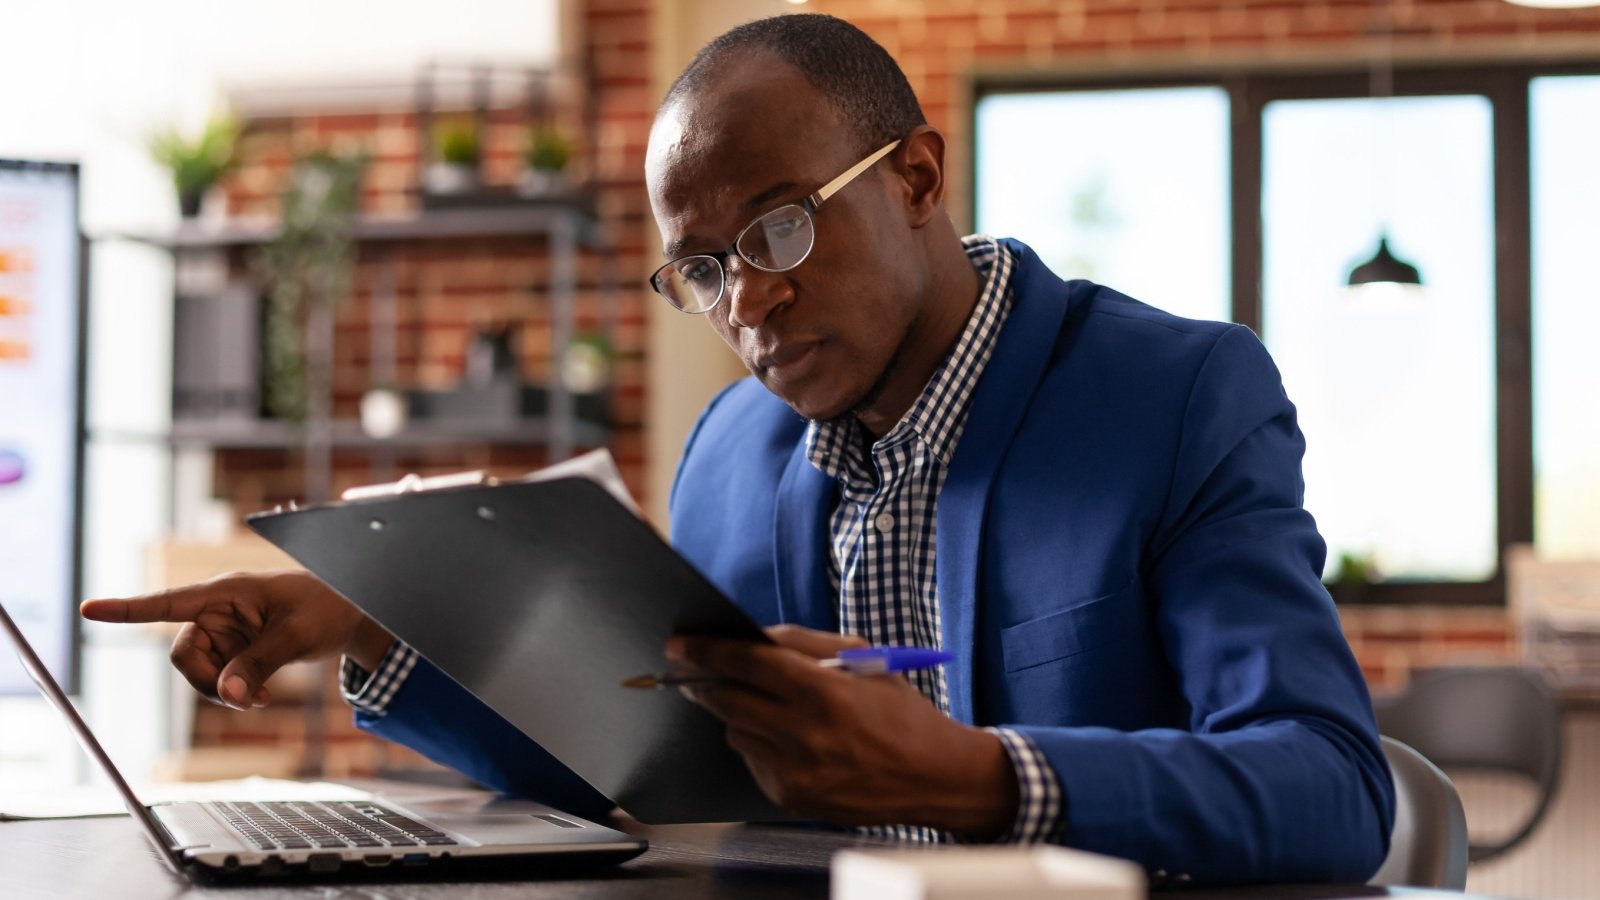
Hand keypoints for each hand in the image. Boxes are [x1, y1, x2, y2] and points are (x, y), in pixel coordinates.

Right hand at [80, 570, 392, 709]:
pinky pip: (216, 678)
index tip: (90, 608)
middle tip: (244, 699)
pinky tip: (259, 696)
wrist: (351, 614)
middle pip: (183, 655)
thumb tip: (228, 694)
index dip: (128, 609)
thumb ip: (259, 663)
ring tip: (260, 698)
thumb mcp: (296, 635)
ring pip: (198, 672)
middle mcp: (217, 610)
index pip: (168, 601)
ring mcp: (224, 631)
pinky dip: (233, 692)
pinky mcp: (233, 648)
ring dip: (223, 691)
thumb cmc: (326, 607)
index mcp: (226, 592)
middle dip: (207, 682)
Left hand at [669, 625, 1018, 836]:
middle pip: (728, 700)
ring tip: (766, 706)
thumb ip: (806, 643)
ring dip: (738, 712)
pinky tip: (788, 738)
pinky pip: (752, 760)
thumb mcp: (865, 660)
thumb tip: (756, 635)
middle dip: (703, 680)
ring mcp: (797, 772)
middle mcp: (807, 736)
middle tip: (691, 669)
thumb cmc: (900, 713)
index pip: (749, 664)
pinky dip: (759, 743)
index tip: (681, 643)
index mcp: (827, 693)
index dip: (709, 650)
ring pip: (735, 731)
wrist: (934, 777)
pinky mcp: (792, 798)